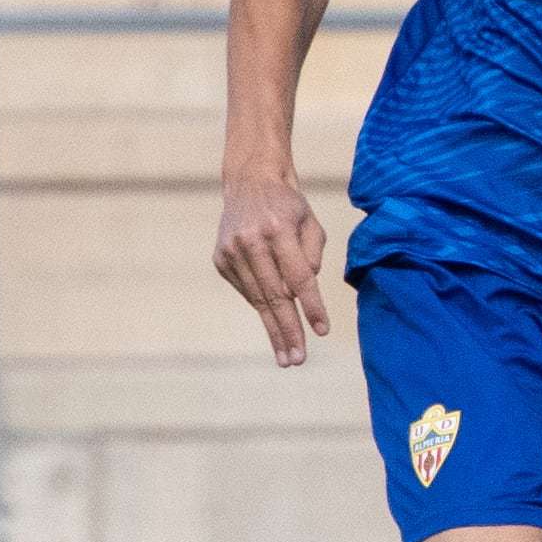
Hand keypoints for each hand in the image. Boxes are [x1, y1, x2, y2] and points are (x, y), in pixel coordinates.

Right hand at [214, 174, 336, 367]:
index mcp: (277, 228)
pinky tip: (274, 323)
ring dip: (273, 329)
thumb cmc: (289, 206)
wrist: (250, 182)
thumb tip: (302, 295)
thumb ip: (312, 257)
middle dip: (288, 330)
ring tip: (287, 355)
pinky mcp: (220, 260)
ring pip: (257, 299)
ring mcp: (231, 251)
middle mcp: (250, 241)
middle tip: (296, 359)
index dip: (311, 306)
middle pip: (274, 294)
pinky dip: (262, 306)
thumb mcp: (311, 224)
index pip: (299, 276)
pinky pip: (247, 291)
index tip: (321, 331)